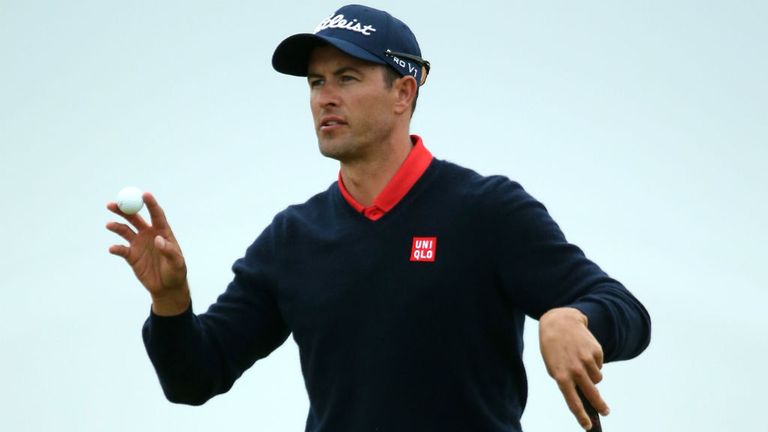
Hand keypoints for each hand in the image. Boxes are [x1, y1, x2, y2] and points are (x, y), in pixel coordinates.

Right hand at [106, 192, 189, 315]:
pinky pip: (121, 249)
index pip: (156, 214)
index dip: (150, 203)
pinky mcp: (131, 256)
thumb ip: (169, 250)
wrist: (166, 287)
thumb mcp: (177, 262)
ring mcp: (139, 244)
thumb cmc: (176, 272)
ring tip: (110, 225)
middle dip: (124, 209)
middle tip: (113, 204)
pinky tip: (114, 249)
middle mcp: (149, 234)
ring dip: (116, 226)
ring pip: (125, 230)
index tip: (144, 194)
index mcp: (162, 232)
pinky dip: (116, 248)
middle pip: (135, 217)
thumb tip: (158, 239)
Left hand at [539, 307, 608, 429]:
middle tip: (605, 412)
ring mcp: (587, 359)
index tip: (588, 426)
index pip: (573, 402)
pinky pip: (599, 365)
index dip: (581, 416)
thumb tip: (584, 397)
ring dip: (592, 376)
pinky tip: (584, 352)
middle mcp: (575, 369)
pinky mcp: (596, 350)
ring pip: (597, 379)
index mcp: (561, 376)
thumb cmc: (554, 349)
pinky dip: (593, 363)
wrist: (560, 322)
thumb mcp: (554, 366)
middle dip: (600, 405)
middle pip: (592, 394)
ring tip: (581, 364)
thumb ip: (567, 381)